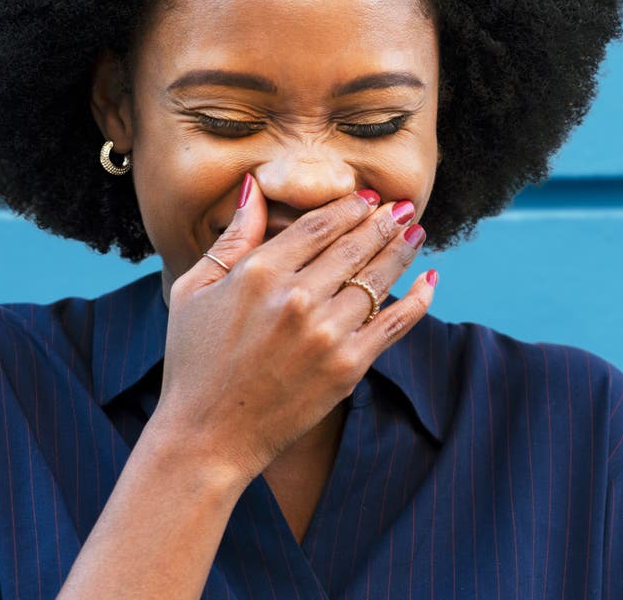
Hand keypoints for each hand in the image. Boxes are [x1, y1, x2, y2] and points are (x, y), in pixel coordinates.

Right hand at [148, 173, 436, 479]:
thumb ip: (232, 238)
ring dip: (402, 250)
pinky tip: (429, 281)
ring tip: (415, 231)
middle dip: (383, 221)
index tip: (367, 196)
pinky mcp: (347, 367)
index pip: (318, 226)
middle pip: (355, 245)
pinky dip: (418, 300)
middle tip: (402, 206)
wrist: (207, 436)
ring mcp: (326, 333)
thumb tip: (254, 186)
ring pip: (377, 279)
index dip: (348, 207)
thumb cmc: (193, 362)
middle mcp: (296, 298)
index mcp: (258, 274)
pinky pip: (394, 324)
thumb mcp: (194, 290)